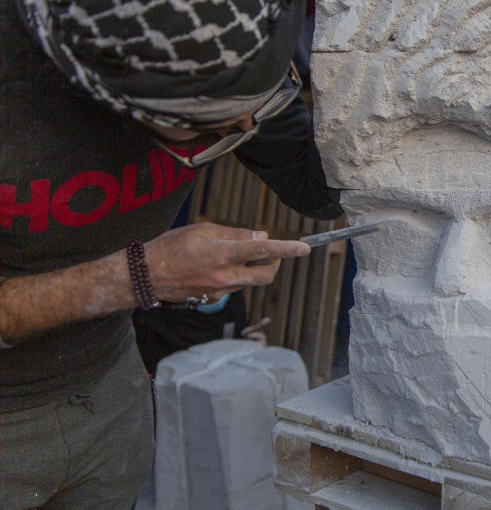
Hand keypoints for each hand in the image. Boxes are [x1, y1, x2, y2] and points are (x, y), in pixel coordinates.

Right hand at [143, 223, 309, 303]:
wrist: (145, 276)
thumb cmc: (170, 247)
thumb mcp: (202, 231)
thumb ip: (234, 234)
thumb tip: (260, 236)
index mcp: (222, 255)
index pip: (262, 250)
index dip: (286, 248)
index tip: (304, 248)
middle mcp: (224, 277)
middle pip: (266, 275)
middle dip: (274, 263)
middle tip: (268, 252)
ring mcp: (220, 292)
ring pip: (250, 281)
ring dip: (251, 269)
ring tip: (228, 255)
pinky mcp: (214, 300)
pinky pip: (235, 287)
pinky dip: (234, 276)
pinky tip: (214, 268)